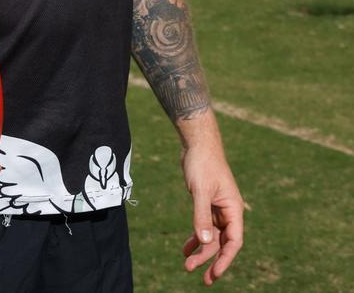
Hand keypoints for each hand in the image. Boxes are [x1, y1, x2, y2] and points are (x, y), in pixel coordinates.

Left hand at [181, 143, 243, 285]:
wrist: (196, 144)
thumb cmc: (202, 164)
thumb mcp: (201, 190)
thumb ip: (202, 216)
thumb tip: (205, 243)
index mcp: (233, 209)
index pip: (234, 241)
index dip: (226, 259)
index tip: (214, 273)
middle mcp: (228, 211)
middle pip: (222, 243)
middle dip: (211, 260)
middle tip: (199, 276)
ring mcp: (217, 209)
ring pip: (211, 237)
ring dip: (201, 252)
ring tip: (187, 266)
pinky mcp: (206, 204)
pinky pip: (203, 227)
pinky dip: (195, 238)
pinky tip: (186, 249)